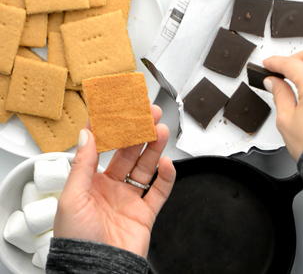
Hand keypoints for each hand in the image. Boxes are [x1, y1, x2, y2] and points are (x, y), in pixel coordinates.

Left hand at [53, 105, 175, 257]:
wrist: (97, 271)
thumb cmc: (77, 240)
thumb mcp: (71, 197)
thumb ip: (81, 164)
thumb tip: (86, 134)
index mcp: (90, 183)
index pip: (102, 148)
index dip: (111, 128)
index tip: (118, 109)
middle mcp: (111, 188)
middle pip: (128, 153)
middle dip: (138, 133)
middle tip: (148, 115)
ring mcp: (129, 200)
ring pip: (145, 167)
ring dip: (154, 148)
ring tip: (161, 131)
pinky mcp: (146, 213)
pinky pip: (159, 191)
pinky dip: (166, 177)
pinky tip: (166, 164)